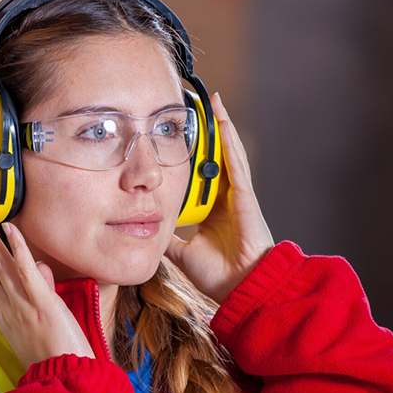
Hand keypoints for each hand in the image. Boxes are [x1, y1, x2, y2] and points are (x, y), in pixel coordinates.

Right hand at [0, 207, 94, 367]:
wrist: (64, 376)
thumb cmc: (55, 351)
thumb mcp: (40, 317)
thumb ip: (39, 288)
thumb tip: (40, 267)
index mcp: (4, 308)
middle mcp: (7, 303)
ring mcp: (22, 303)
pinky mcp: (42, 303)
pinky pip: (27, 271)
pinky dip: (18, 248)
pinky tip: (8, 228)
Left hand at [165, 93, 274, 303]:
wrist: (241, 290)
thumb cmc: (219, 276)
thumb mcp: (182, 252)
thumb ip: (169, 238)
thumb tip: (147, 229)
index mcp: (214, 210)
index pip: (202, 175)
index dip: (194, 154)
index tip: (182, 135)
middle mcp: (227, 198)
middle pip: (216, 158)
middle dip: (208, 133)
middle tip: (197, 107)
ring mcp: (238, 195)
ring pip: (228, 154)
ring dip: (221, 128)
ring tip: (214, 103)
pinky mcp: (245, 196)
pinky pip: (236, 164)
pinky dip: (229, 143)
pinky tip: (223, 123)